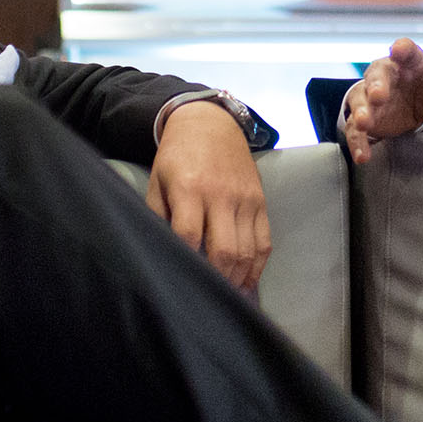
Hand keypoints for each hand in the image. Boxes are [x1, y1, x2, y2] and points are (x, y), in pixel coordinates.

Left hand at [149, 100, 271, 292]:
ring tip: (226, 294)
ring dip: (237, 279)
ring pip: (247, 251)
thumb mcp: (157, 182)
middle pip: (224, 250)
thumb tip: (164, 253)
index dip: (186, 263)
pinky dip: (257, 267)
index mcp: (189, 189)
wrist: (209, 124)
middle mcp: (220, 195)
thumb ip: (158, 216)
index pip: (189, 237)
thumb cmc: (176, 157)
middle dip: (217, 280)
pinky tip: (247, 282)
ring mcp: (245, 199)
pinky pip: (264, 241)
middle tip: (207, 297)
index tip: (181, 281)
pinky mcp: (260, 201)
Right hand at [340, 38, 422, 161]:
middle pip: (377, 74)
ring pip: (360, 101)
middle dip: (376, 84)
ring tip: (365, 123)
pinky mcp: (366, 120)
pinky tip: (364, 158)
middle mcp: (386, 75)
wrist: (410, 105)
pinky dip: (358, 143)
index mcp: (410, 61)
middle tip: (379, 95)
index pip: (406, 51)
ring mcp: (370, 98)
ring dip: (362, 112)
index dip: (402, 50)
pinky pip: (356, 130)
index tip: (398, 49)